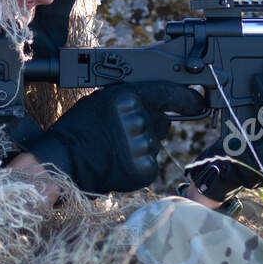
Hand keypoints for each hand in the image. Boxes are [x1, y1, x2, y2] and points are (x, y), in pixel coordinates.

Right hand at [23, 82, 205, 194]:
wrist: (64, 162)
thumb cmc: (80, 129)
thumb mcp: (103, 100)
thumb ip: (133, 99)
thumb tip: (161, 101)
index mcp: (128, 99)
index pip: (169, 94)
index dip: (187, 98)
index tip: (198, 101)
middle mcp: (139, 120)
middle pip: (163, 123)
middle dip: (151, 127)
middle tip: (125, 134)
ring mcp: (143, 147)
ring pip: (155, 144)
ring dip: (142, 147)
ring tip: (116, 149)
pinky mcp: (144, 170)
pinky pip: (150, 164)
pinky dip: (138, 164)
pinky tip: (119, 162)